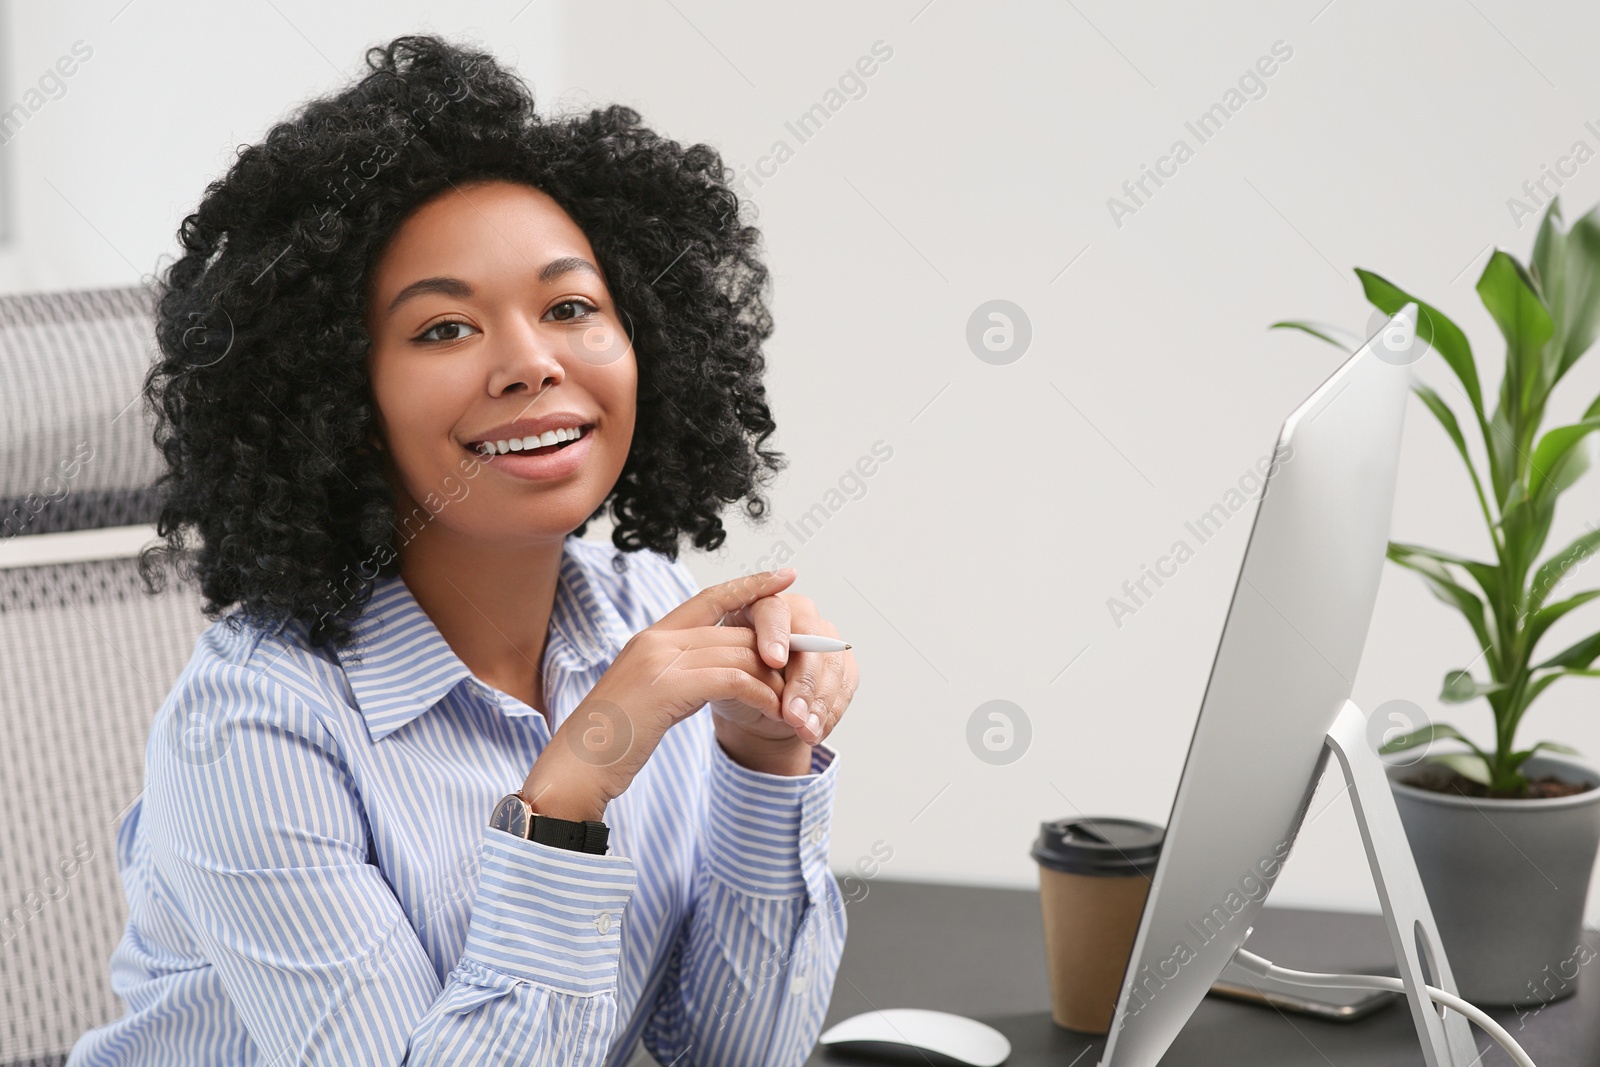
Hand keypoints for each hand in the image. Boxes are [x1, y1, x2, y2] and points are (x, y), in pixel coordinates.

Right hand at [521, 568, 805, 816]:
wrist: (577, 767)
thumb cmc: (611, 740)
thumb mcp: (648, 696)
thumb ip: (679, 676)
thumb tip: (719, 673)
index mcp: (650, 638)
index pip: (709, 598)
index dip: (749, 586)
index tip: (784, 576)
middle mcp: (656, 640)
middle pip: (734, 632)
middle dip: (776, 651)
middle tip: (807, 667)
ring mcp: (660, 661)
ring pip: (739, 655)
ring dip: (774, 681)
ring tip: (795, 701)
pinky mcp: (668, 687)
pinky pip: (734, 681)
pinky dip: (761, 696)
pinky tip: (775, 712)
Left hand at [709, 573, 858, 752]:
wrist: (754, 707)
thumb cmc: (734, 682)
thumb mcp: (722, 674)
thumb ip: (735, 667)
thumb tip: (755, 675)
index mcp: (760, 606)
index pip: (773, 611)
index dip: (775, 634)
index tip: (773, 661)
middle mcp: (797, 614)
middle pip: (811, 639)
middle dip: (803, 682)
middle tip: (793, 715)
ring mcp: (824, 635)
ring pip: (832, 665)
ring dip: (819, 704)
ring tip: (805, 731)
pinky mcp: (841, 661)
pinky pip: (845, 685)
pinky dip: (830, 712)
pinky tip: (815, 730)